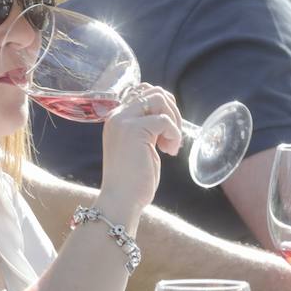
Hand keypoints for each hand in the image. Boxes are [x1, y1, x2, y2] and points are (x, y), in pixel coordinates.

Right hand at [98, 84, 181, 217]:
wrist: (121, 199)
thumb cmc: (132, 178)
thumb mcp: (138, 145)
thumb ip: (145, 126)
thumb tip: (167, 113)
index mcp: (116, 118)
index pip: (143, 92)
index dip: (162, 107)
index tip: (165, 131)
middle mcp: (117, 115)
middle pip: (153, 91)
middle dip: (172, 110)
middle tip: (173, 135)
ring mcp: (124, 121)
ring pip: (159, 98)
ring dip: (174, 119)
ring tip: (171, 143)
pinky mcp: (134, 130)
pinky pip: (165, 120)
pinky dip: (174, 134)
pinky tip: (169, 151)